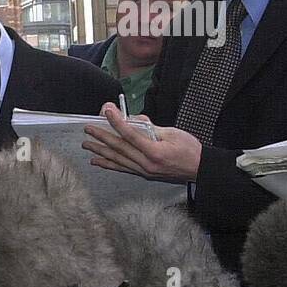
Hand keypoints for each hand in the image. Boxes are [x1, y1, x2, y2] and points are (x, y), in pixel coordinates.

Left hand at [83, 104, 202, 182]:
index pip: (130, 134)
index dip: (117, 122)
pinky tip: (97, 161)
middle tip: (88, 129)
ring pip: (117, 159)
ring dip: (100, 151)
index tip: (107, 111)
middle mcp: (146, 163)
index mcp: (155, 152)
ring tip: (86, 144)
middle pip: (119, 147)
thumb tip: (132, 120)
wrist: (200, 169)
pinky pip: (122, 168)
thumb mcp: (172, 133)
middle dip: (102, 136)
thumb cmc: (190, 150)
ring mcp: (143, 171)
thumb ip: (150, 127)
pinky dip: (108, 164)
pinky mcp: (143, 174)